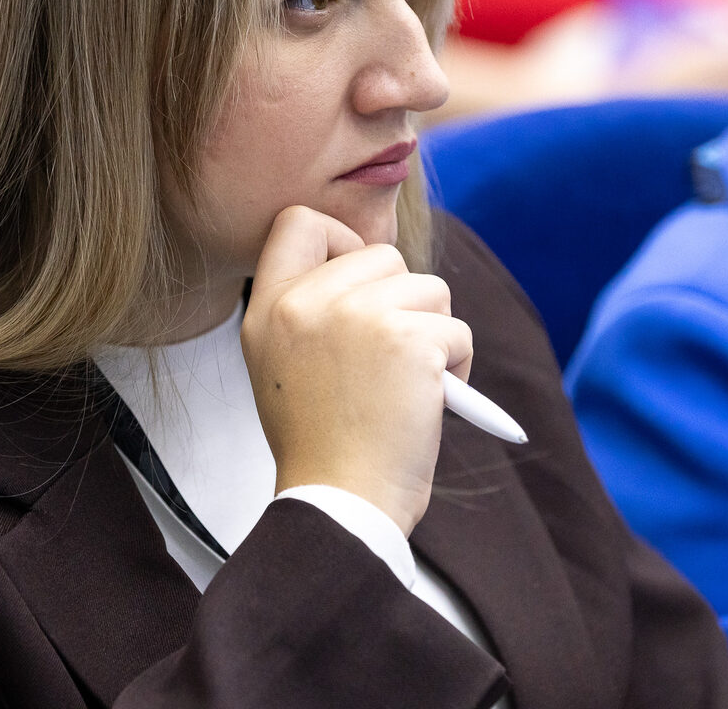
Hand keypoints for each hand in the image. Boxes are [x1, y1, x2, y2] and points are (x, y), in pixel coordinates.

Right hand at [241, 206, 472, 534]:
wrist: (341, 506)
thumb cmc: (322, 447)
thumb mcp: (281, 366)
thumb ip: (308, 310)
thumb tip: (369, 272)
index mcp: (270, 309)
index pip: (298, 222)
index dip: (340, 242)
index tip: (356, 289)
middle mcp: (307, 302)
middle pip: (382, 254)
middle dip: (402, 301)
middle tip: (390, 360)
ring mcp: (357, 315)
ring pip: (429, 288)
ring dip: (435, 334)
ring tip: (410, 384)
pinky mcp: (409, 340)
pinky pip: (457, 331)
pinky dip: (458, 367)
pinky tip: (430, 402)